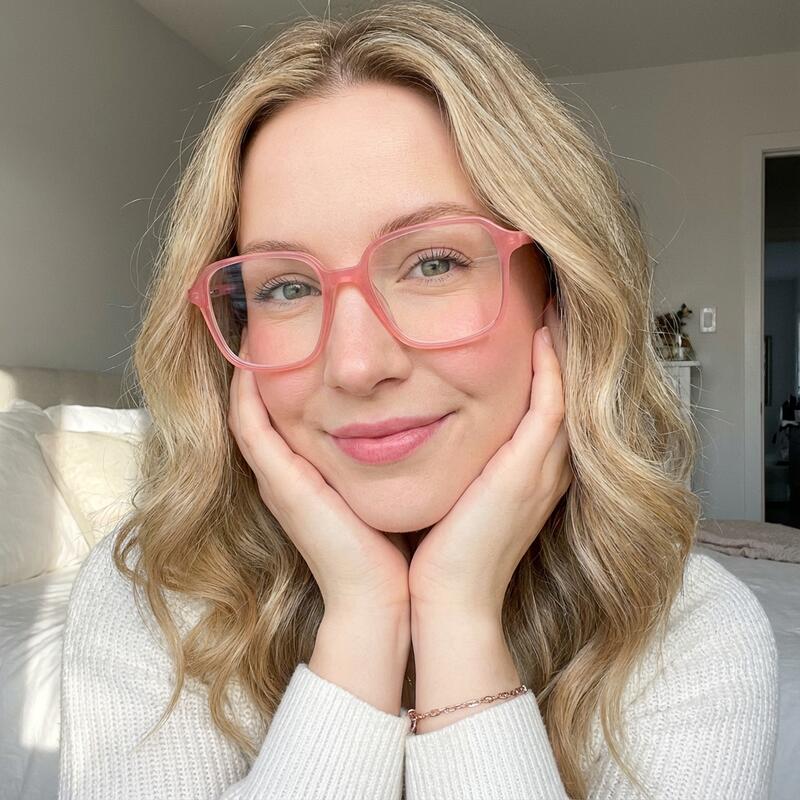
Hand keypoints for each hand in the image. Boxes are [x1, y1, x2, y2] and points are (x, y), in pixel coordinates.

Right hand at [228, 344, 410, 615]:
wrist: (385, 597)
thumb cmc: (399, 545)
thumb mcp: (394, 486)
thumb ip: (400, 454)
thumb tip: (429, 414)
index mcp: (314, 471)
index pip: (293, 412)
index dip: (290, 374)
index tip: (302, 335)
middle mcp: (289, 472)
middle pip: (265, 406)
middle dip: (267, 365)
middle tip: (265, 321)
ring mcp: (279, 479)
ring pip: (250, 412)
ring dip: (251, 372)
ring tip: (252, 327)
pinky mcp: (281, 485)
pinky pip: (251, 429)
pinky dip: (246, 396)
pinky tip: (250, 362)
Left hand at [407, 301, 571, 614]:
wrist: (447, 598)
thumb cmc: (441, 550)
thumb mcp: (456, 494)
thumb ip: (458, 461)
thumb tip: (429, 426)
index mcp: (529, 474)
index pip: (549, 405)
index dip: (548, 365)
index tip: (535, 326)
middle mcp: (545, 468)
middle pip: (568, 392)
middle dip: (563, 349)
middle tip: (556, 304)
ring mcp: (543, 470)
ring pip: (567, 392)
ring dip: (562, 349)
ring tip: (553, 306)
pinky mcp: (529, 472)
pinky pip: (551, 407)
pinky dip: (550, 369)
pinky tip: (542, 333)